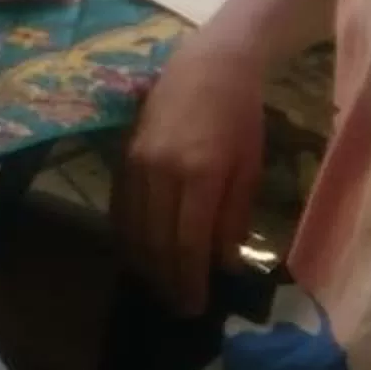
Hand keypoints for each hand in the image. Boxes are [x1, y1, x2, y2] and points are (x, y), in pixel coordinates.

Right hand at [116, 31, 268, 315]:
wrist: (209, 63)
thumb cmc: (241, 115)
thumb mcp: (250, 167)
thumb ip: (233, 216)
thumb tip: (221, 263)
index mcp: (200, 174)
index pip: (188, 243)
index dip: (190, 280)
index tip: (195, 306)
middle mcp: (162, 170)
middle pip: (157, 241)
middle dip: (166, 279)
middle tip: (177, 306)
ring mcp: (137, 161)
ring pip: (133, 227)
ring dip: (144, 263)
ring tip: (157, 287)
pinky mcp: (124, 154)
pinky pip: (120, 205)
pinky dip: (126, 235)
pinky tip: (137, 253)